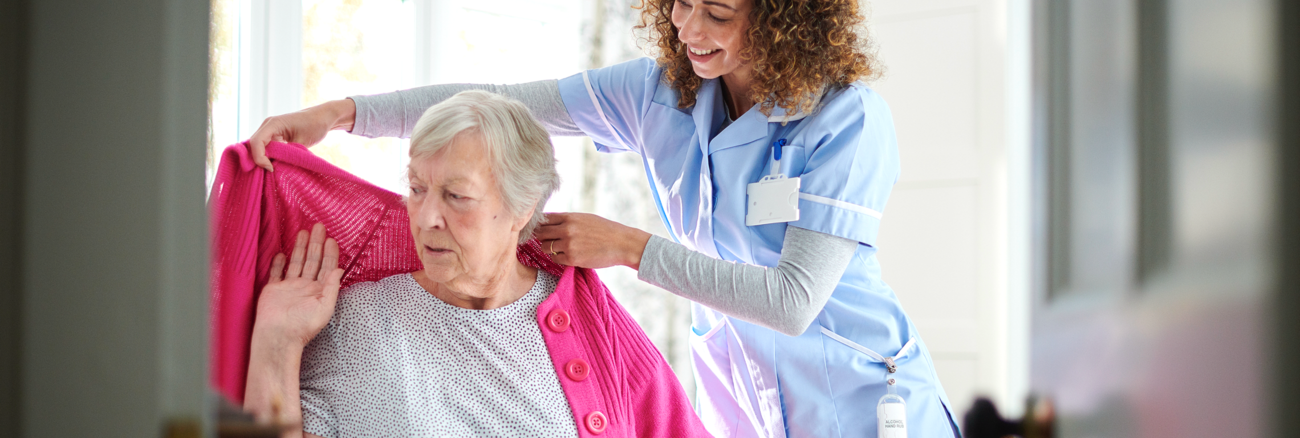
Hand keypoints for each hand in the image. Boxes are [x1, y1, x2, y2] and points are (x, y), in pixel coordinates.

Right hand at [246, 99, 356, 171]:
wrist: (323, 117)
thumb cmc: (315, 125)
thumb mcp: (302, 142)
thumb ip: (287, 154)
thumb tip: (275, 167)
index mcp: (273, 123)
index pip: (256, 142)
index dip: (259, 158)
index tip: (271, 169)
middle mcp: (268, 126)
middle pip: (254, 146)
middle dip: (259, 160)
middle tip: (271, 172)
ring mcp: (270, 131)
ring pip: (259, 148)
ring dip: (263, 159)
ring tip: (272, 170)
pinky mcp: (275, 136)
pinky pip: (266, 148)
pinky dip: (268, 157)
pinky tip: (275, 166)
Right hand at [253, 223, 343, 348]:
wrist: (278, 337)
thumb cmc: (303, 326)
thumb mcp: (325, 308)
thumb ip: (332, 288)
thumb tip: (339, 269)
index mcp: (319, 291)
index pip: (327, 267)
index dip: (330, 253)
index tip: (332, 239)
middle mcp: (305, 287)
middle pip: (313, 261)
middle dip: (316, 244)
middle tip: (319, 226)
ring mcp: (289, 288)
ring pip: (296, 263)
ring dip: (300, 248)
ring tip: (303, 232)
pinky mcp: (273, 290)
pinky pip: (276, 273)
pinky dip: (279, 263)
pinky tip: (282, 252)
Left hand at [533, 212, 651, 269]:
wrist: (622, 244)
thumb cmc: (605, 230)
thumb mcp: (586, 218)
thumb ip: (568, 220)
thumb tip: (550, 223)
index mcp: (570, 217)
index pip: (544, 218)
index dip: (539, 224)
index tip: (540, 228)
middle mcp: (567, 229)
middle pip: (540, 233)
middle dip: (541, 237)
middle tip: (546, 240)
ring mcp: (568, 244)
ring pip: (545, 247)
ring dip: (549, 248)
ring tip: (559, 248)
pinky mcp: (572, 258)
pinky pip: (555, 258)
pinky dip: (558, 258)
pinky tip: (567, 256)